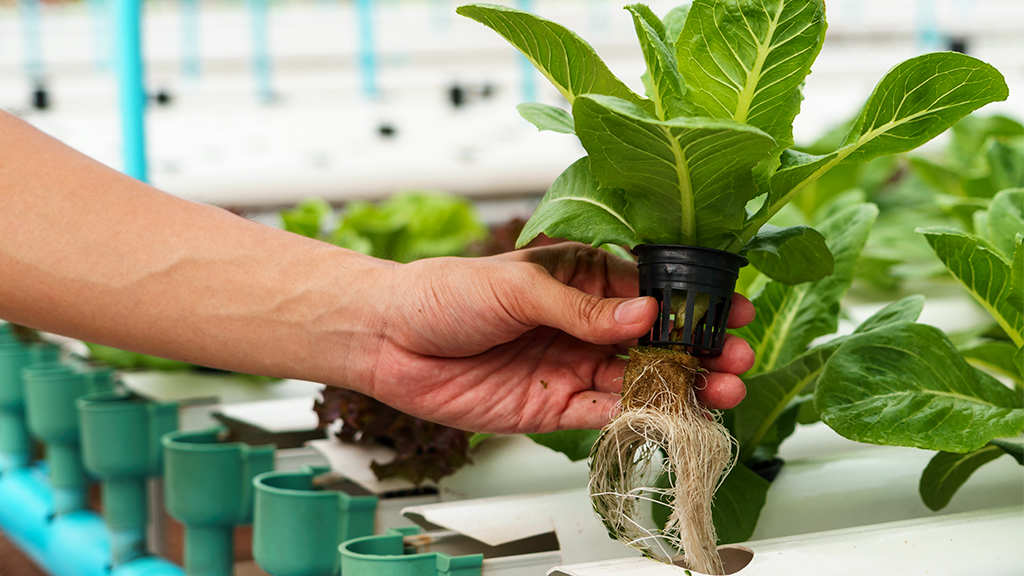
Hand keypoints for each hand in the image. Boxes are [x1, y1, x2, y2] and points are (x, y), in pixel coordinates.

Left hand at [357, 243, 754, 433]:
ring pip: (640, 379)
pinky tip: (670, 413)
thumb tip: (643, 315)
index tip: (733, 309)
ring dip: (682, 385)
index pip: (651, 289)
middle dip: (701, 348)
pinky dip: (639, 415)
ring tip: (722, 389)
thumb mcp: (518, 286)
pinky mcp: (554, 407)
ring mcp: (572, 365)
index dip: (693, 300)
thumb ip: (581, 307)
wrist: (390, 340)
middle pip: (656, 339)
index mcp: (582, 278)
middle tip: (737, 358)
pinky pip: (605, 413)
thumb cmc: (445, 293)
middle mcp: (584, 323)